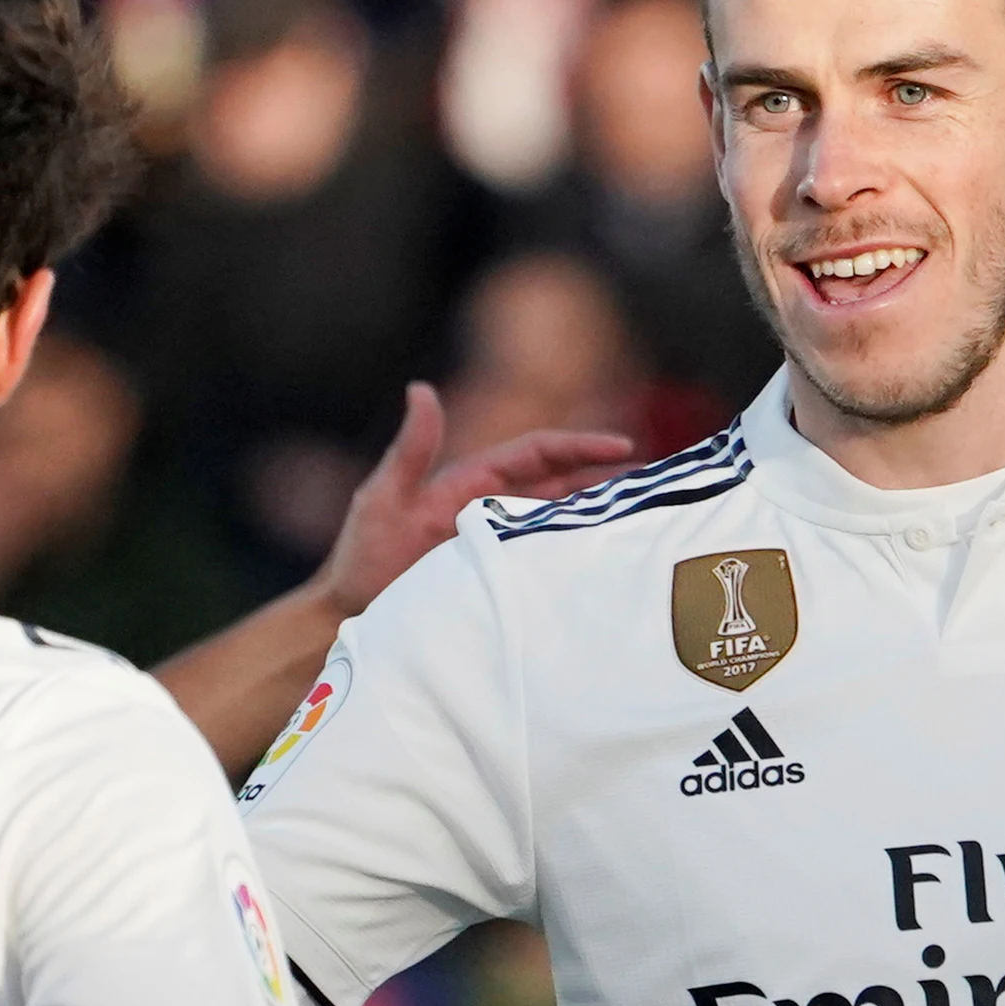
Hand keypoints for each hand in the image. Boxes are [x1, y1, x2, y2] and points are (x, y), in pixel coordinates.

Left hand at [300, 382, 636, 625]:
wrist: (348, 617)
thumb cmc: (360, 559)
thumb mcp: (383, 497)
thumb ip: (409, 449)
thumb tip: (421, 388)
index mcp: (472, 483)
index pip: (537, 454)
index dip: (579, 447)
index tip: (623, 448)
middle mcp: (491, 510)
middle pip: (560, 485)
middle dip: (606, 478)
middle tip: (656, 482)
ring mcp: (497, 547)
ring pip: (558, 524)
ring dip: (597, 518)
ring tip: (645, 521)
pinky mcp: (499, 582)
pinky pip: (544, 565)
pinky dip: (575, 559)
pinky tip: (604, 569)